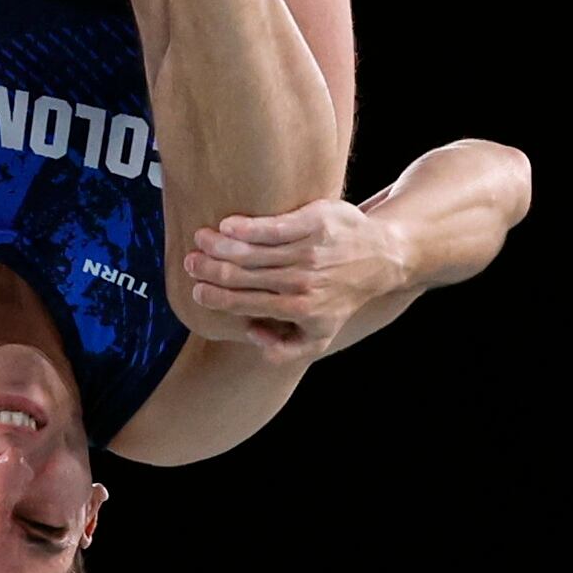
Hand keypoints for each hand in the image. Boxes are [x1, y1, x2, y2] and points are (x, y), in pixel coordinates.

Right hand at [182, 200, 408, 365]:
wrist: (381, 257)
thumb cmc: (343, 295)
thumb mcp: (321, 336)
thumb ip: (285, 349)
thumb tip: (250, 334)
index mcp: (299, 311)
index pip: (247, 304)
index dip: (217, 298)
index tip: (197, 290)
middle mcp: (302, 282)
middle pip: (243, 275)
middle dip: (210, 270)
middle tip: (190, 262)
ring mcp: (308, 252)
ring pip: (253, 250)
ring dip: (220, 245)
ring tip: (201, 239)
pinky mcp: (314, 223)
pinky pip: (272, 227)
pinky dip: (245, 227)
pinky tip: (226, 225)